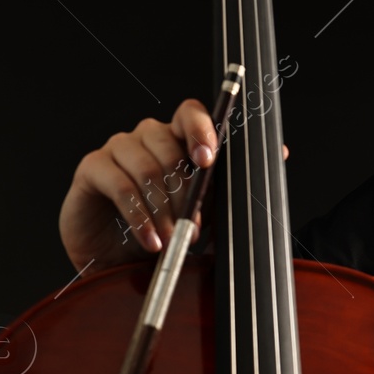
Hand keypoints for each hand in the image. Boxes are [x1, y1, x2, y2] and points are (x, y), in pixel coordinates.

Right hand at [59, 98, 288, 274]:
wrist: (124, 261)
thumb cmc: (169, 228)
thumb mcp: (210, 211)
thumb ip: (236, 183)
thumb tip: (281, 152)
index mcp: (178, 138)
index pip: (191, 112)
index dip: (201, 129)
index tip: (208, 159)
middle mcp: (148, 136)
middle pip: (168, 144)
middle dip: (186, 191)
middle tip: (193, 226)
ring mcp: (118, 148)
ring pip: (146, 166)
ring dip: (163, 208)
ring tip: (172, 239)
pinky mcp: (92, 169)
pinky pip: (119, 185)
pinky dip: (139, 217)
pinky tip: (151, 240)